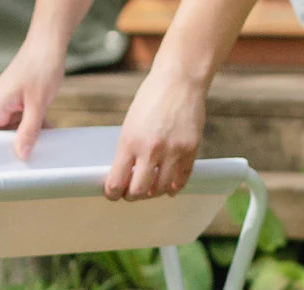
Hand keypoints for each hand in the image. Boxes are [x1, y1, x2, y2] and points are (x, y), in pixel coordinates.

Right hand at [0, 39, 65, 159]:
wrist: (49, 44)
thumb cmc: (40, 66)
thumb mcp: (37, 104)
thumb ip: (29, 131)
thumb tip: (22, 154)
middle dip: (8, 150)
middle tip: (22, 164)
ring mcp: (7, 105)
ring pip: (10, 133)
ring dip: (24, 140)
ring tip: (38, 147)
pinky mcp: (18, 104)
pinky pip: (21, 124)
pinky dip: (32, 130)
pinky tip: (46, 133)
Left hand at [104, 68, 206, 200]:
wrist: (179, 80)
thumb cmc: (152, 99)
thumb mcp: (131, 124)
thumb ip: (129, 151)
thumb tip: (128, 177)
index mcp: (130, 141)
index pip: (117, 182)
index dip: (113, 193)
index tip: (113, 193)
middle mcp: (151, 149)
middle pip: (139, 191)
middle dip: (133, 196)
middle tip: (132, 193)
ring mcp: (173, 151)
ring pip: (162, 189)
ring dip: (155, 192)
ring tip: (152, 187)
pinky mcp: (190, 150)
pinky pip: (181, 179)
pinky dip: (174, 186)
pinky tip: (169, 186)